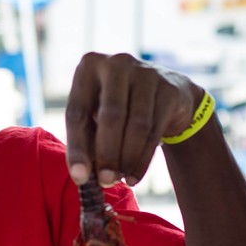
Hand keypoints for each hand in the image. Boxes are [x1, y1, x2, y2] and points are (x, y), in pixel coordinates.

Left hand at [65, 53, 201, 186]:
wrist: (167, 93)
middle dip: (107, 155)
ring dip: (127, 159)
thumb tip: (81, 176)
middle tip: (105, 182)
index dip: (77, 148)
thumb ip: (87, 139)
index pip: (77, 112)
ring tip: (121, 180)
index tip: (79, 178)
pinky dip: (143, 158)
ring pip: (136, 126)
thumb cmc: (120, 107)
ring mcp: (145, 73)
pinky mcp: (168, 88)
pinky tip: (135, 176)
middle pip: (110, 117)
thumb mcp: (96, 115)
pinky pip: (154, 130)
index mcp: (88, 66)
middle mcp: (116, 64)